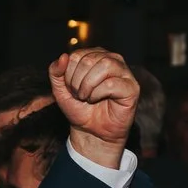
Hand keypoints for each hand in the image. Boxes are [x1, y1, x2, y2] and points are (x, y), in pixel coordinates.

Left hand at [50, 48, 137, 167]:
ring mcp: (124, 72)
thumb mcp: (60, 90)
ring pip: (105, 65)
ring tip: (87, 98)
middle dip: (77, 82)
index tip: (71, 89)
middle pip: (89, 60)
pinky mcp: (132, 87)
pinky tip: (97, 100)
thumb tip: (63, 56)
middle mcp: (111, 59)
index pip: (76, 56)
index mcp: (95, 55)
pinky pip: (112, 83)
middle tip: (79, 96)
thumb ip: (55, 72)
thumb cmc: (79, 108)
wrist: (91, 131)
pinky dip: (98, 94)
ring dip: (88, 86)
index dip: (68, 75)